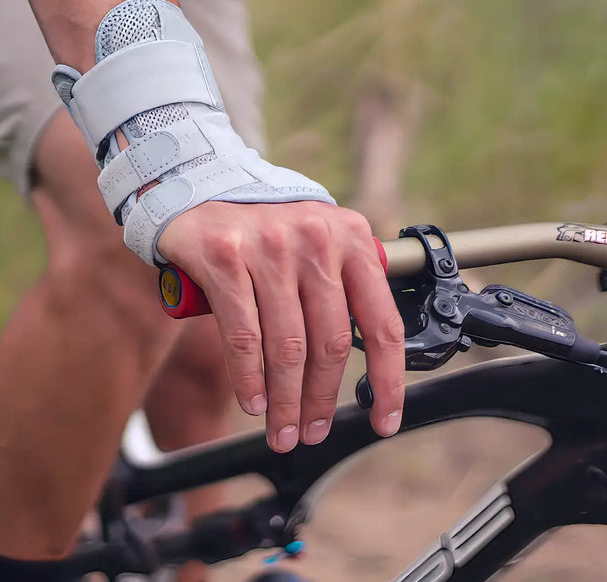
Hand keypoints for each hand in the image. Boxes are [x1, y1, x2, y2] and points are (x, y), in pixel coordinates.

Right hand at [158, 200, 404, 451]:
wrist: (204, 188)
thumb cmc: (269, 231)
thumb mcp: (319, 245)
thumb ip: (344, 287)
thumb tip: (367, 357)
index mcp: (352, 240)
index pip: (383, 321)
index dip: (388, 379)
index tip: (384, 419)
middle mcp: (317, 240)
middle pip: (330, 343)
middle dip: (321, 400)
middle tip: (311, 432)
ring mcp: (271, 247)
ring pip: (287, 346)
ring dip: (285, 401)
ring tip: (281, 430)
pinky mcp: (226, 257)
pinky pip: (244, 335)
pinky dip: (250, 379)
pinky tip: (254, 402)